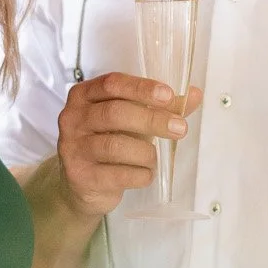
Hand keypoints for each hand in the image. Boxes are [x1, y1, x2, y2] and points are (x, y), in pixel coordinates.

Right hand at [55, 73, 202, 216]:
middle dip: (152, 120)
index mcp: (84, 95)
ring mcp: (72, 148)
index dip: (141, 88)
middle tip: (180, 128)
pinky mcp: (79, 176)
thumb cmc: (108, 141)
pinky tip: (146, 174)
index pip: (112, 84)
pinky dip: (139, 174)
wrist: (80, 184)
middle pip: (115, 113)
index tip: (168, 95)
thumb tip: (194, 95)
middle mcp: (73, 118)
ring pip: (115, 146)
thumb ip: (160, 107)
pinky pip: (117, 175)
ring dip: (146, 152)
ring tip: (155, 158)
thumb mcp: (132, 119)